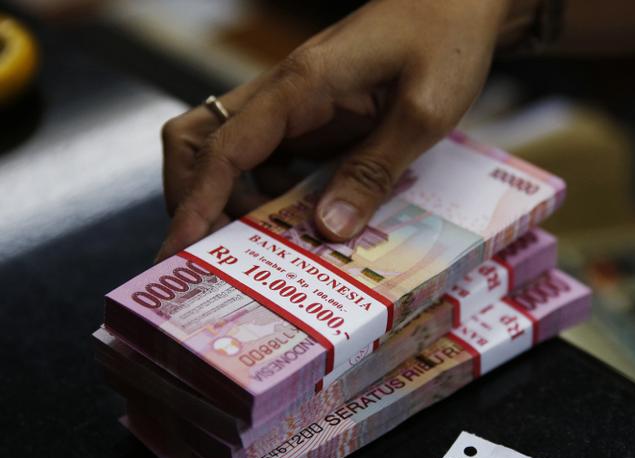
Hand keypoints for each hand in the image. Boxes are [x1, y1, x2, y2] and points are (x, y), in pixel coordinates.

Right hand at [156, 0, 519, 260]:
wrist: (455, 5)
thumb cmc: (443, 43)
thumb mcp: (422, 113)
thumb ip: (373, 171)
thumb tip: (325, 231)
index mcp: (301, 85)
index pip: (223, 146)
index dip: (196, 202)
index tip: (178, 249)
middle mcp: (282, 95)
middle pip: (197, 141)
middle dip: (194, 200)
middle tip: (220, 256)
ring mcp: (292, 107)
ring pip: (227, 153)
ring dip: (232, 203)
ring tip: (263, 252)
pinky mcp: (309, 118)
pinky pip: (267, 160)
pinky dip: (267, 196)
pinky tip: (297, 224)